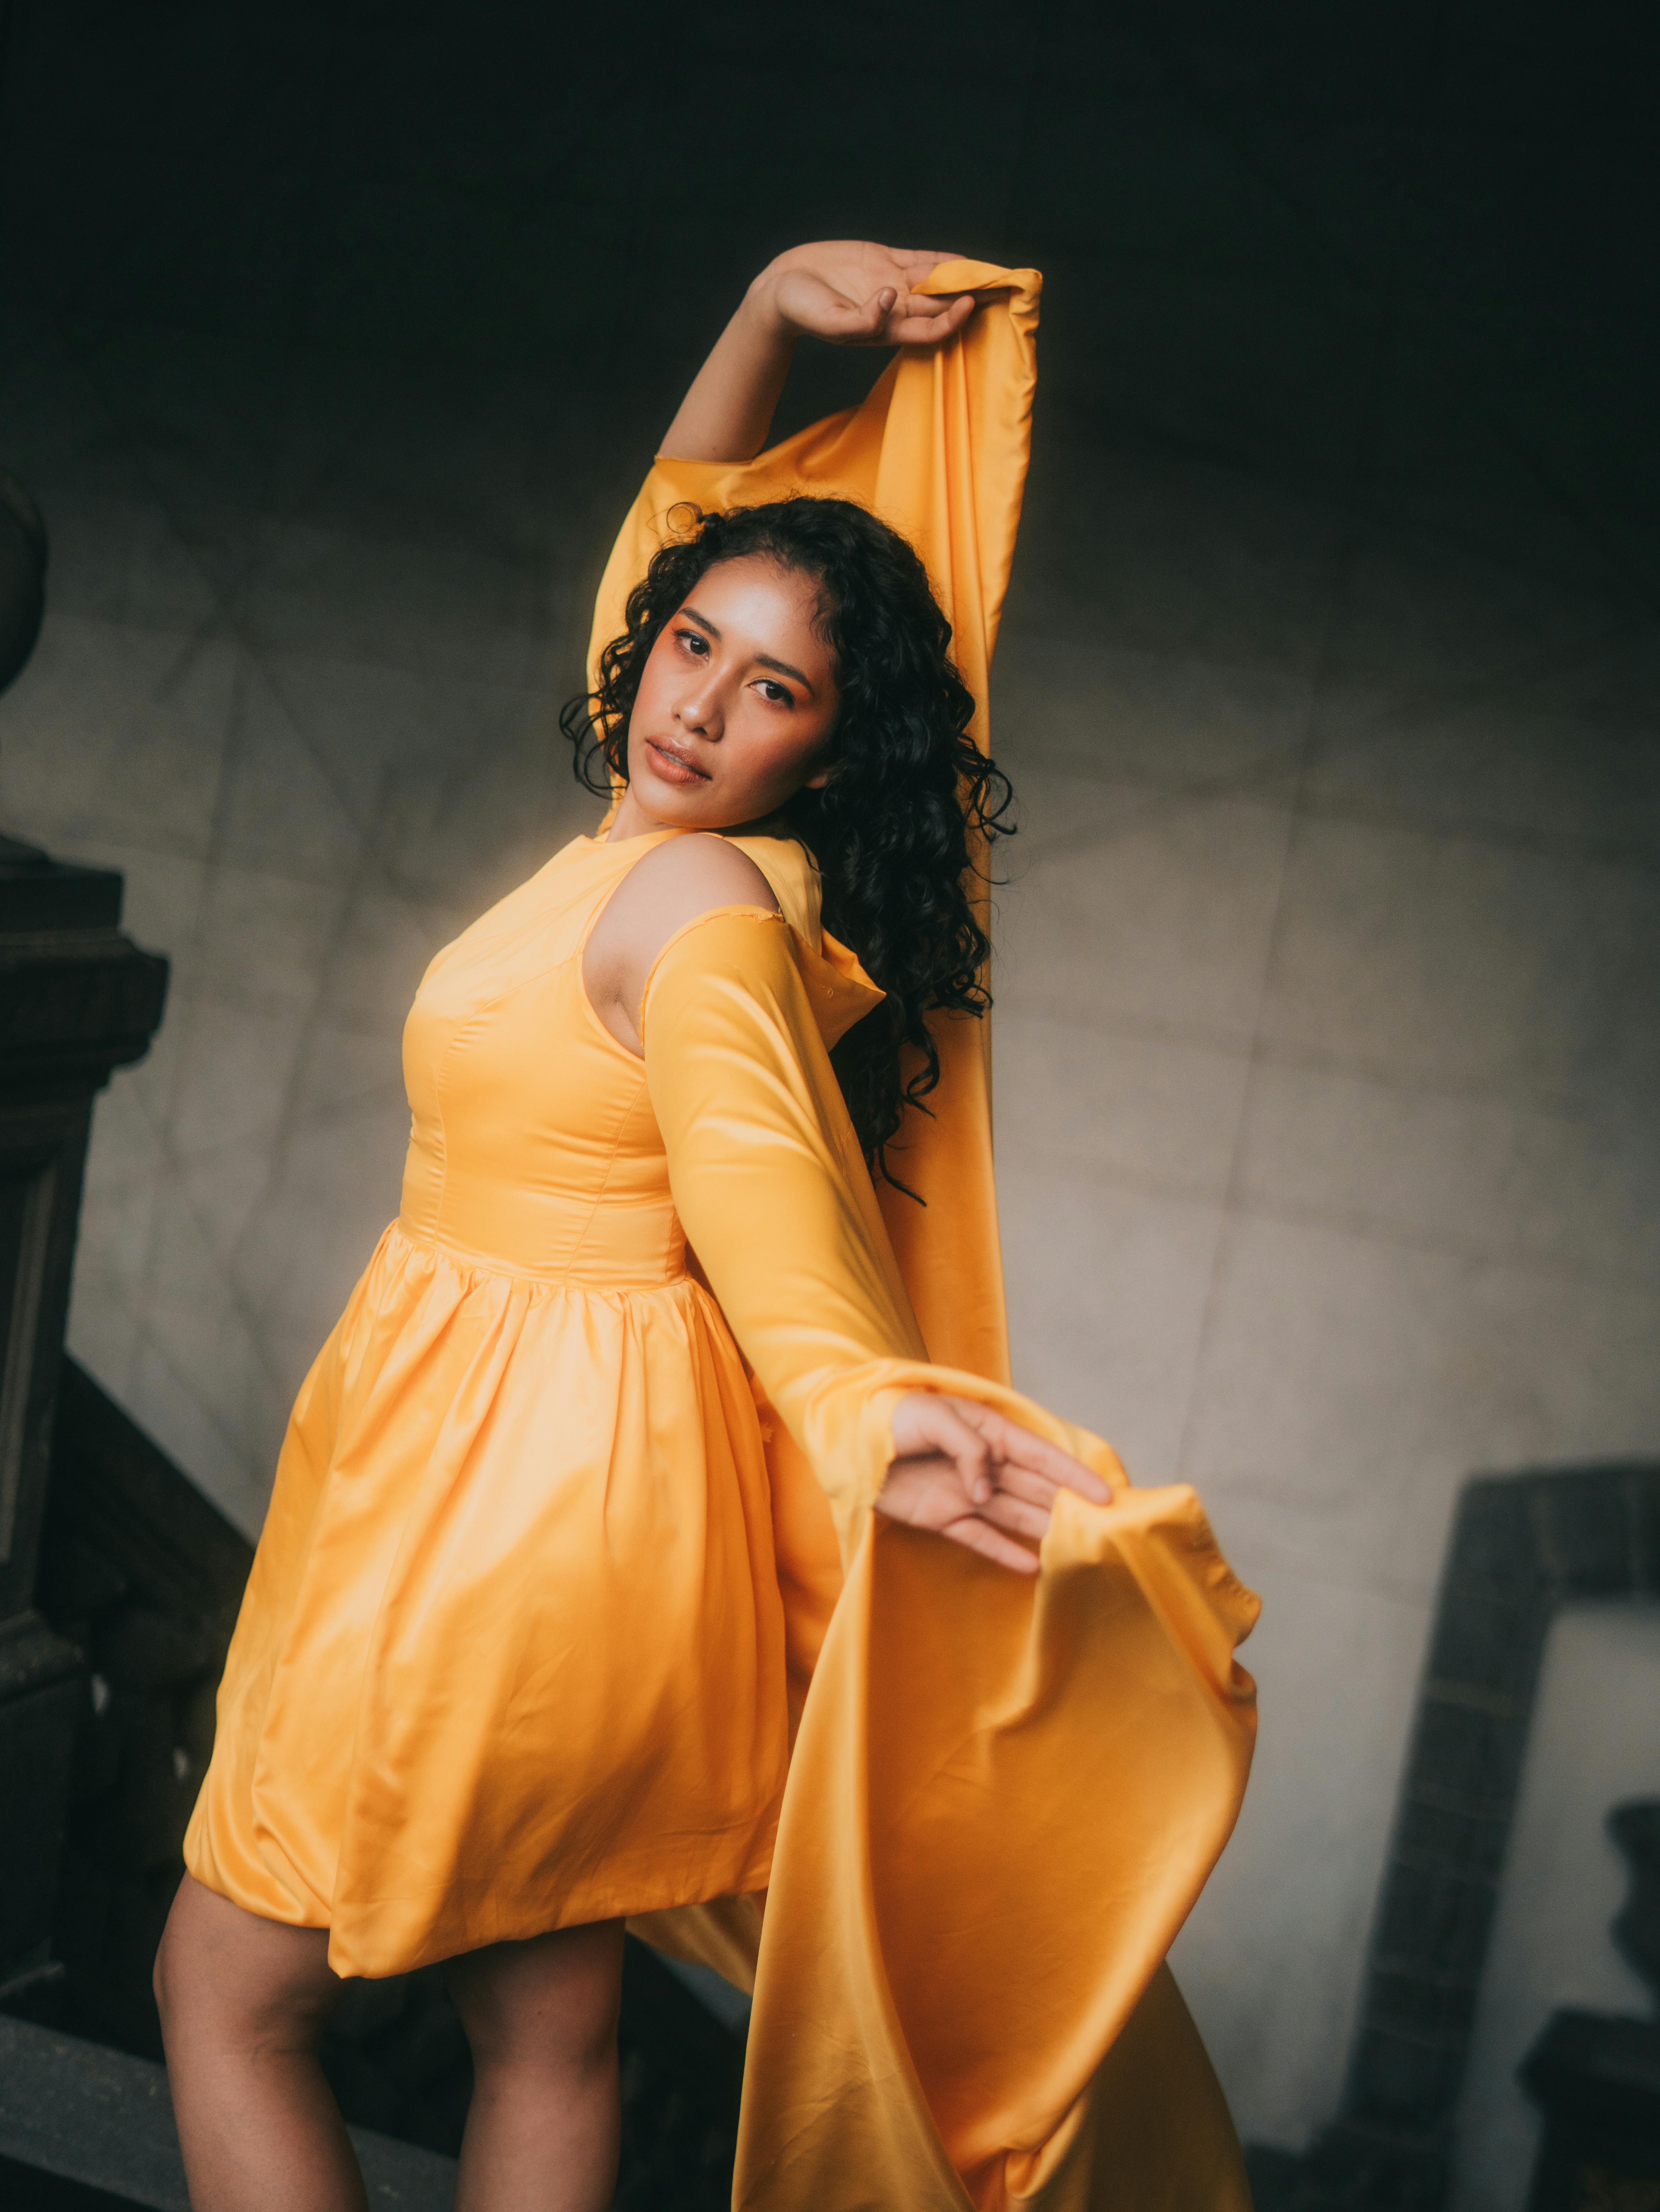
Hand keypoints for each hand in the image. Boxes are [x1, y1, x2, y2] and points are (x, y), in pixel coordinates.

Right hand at [755, 240, 976, 350]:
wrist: (783, 289)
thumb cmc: (803, 312)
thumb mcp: (830, 322)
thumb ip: (861, 320)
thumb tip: (891, 297)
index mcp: (887, 328)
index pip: (930, 327)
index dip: (952, 318)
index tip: (969, 303)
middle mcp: (896, 307)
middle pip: (942, 303)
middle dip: (972, 297)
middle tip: (1005, 288)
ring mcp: (892, 282)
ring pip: (936, 279)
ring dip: (964, 277)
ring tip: (995, 272)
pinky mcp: (883, 260)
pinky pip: (920, 259)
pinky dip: (943, 259)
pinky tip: (966, 259)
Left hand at [874, 1392, 1110, 1574]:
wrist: (844, 1438)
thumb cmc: (889, 1415)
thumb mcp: (933, 1416)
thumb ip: (968, 1448)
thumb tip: (988, 1489)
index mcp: (987, 1431)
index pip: (1039, 1454)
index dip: (1073, 1473)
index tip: (1104, 1494)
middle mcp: (983, 1463)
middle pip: (1035, 1486)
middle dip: (1069, 1504)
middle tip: (1103, 1526)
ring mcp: (965, 1492)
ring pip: (1015, 1513)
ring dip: (1044, 1529)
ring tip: (1078, 1548)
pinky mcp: (943, 1516)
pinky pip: (981, 1537)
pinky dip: (1005, 1552)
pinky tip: (1033, 1567)